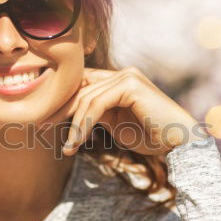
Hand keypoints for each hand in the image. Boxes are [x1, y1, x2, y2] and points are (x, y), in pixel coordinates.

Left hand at [40, 66, 210, 156]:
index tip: (44, 121)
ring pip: (86, 98)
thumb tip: (72, 117)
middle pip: (80, 88)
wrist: (179, 144)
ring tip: (67, 147)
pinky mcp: (131, 85)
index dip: (62, 102)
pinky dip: (83, 124)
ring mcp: (127, 76)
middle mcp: (123, 74)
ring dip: (72, 124)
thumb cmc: (152, 138)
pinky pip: (97, 103)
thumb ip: (97, 114)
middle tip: (40, 127)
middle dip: (58, 109)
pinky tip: (77, 142)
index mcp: (119, 81)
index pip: (82, 85)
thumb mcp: (116, 124)